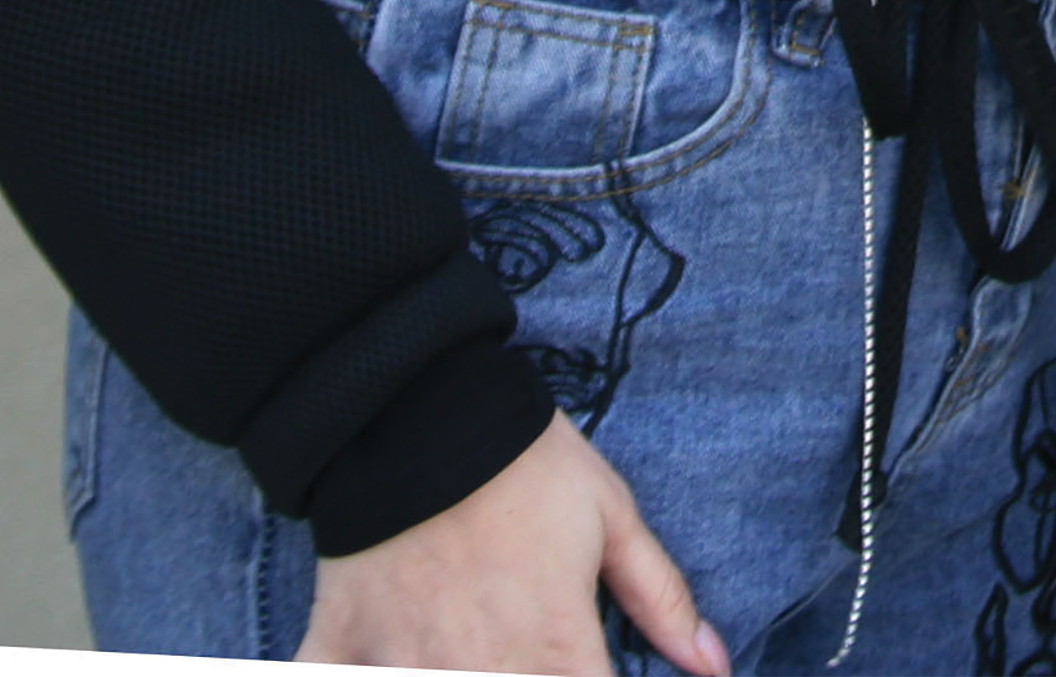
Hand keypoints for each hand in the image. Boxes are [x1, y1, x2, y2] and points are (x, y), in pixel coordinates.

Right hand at [297, 410, 726, 674]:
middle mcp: (479, 675)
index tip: (588, 675)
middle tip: (526, 660)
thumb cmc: (524, 462)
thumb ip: (662, 599)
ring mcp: (403, 667)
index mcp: (552, 652)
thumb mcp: (610, 516)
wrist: (415, 405)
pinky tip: (384, 664)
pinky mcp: (341, 648)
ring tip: (474, 662)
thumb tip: (715, 666)